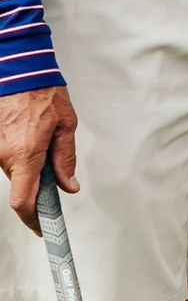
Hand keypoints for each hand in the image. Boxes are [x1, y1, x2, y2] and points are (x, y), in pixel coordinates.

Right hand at [0, 86, 78, 234]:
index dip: (32, 219)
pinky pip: (10, 161)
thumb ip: (65, 159)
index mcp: (25, 155)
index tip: (43, 228)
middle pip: (21, 188)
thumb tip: (69, 185)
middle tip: (56, 185)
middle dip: (38, 191)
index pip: (22, 201)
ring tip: (48, 149)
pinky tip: (36, 142)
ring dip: (32, 172)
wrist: (19, 73)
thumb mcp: (66, 126)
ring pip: (17, 174)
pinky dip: (24, 160)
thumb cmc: (44, 94)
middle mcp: (5, 157)